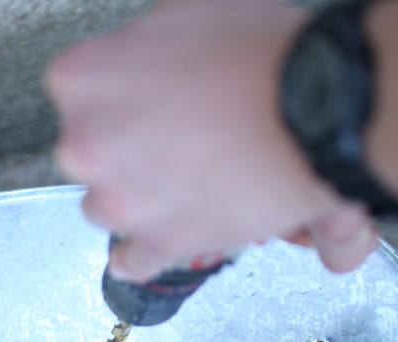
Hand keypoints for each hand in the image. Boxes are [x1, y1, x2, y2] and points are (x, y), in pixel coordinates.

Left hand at [45, 0, 377, 277]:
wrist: (317, 110)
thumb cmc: (261, 57)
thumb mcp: (188, 9)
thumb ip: (151, 37)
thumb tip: (153, 48)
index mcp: (84, 79)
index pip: (81, 92)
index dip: (120, 98)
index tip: (144, 102)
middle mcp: (87, 143)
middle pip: (91, 153)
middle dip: (124, 151)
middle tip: (172, 140)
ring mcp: (119, 200)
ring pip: (107, 206)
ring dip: (136, 198)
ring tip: (181, 182)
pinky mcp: (157, 243)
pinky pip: (131, 261)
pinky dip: (143, 255)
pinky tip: (155, 241)